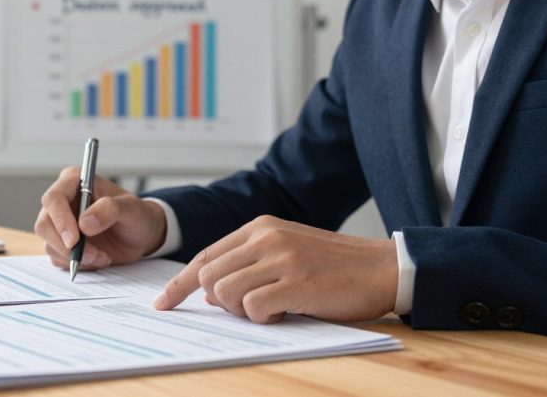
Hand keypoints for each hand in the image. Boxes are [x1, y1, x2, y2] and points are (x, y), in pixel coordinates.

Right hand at [35, 166, 166, 270]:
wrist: (140, 236)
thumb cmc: (136, 215)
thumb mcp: (131, 208)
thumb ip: (110, 210)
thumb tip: (85, 224)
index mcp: (74, 182)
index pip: (54, 198)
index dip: (60, 220)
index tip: (74, 240)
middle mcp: (63, 202)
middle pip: (44, 224)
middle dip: (66, 245)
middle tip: (93, 255)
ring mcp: (60, 224)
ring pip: (49, 244)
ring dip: (76, 257)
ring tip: (102, 256)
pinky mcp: (62, 243)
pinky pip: (58, 258)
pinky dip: (78, 264)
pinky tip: (97, 258)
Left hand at [153, 215, 397, 322]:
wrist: (383, 268)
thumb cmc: (334, 267)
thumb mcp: (286, 253)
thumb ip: (248, 266)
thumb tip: (209, 293)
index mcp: (259, 228)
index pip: (204, 256)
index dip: (179, 283)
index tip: (162, 303)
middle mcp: (265, 238)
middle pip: (207, 277)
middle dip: (218, 303)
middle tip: (249, 309)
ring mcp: (280, 258)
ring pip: (223, 293)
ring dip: (242, 312)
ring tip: (272, 309)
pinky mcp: (296, 282)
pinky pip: (253, 307)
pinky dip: (263, 319)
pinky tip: (284, 313)